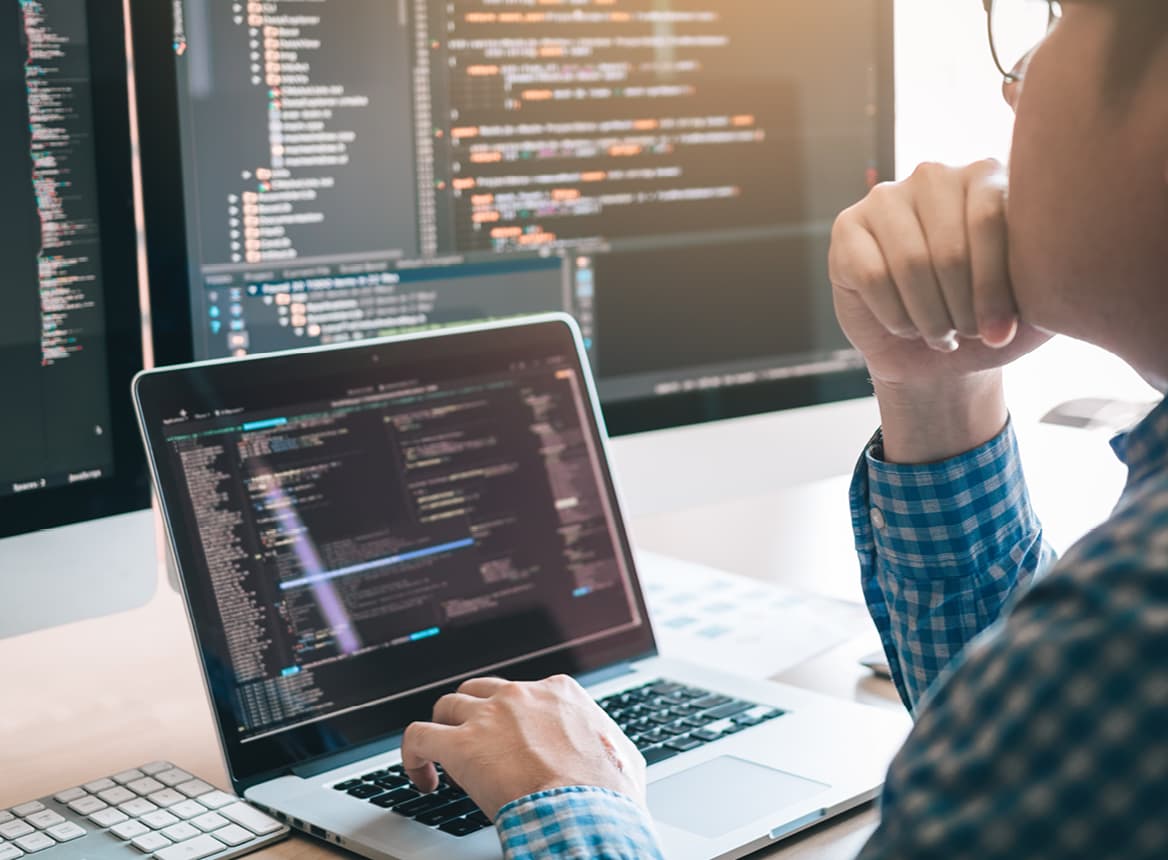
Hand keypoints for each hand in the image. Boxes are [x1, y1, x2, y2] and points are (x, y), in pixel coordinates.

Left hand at [401, 675, 647, 818]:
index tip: (510, 743)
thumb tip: (613, 754)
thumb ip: (607, 742)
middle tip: (474, 747)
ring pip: (446, 705)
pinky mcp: (461, 745)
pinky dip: (412, 754)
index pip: (521, 691)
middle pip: (479, 690)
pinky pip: (418, 735)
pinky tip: (422, 777)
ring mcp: (489, 716)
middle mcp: (520, 695)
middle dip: (471, 716)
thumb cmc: (608, 792)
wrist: (586, 811)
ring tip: (443, 761)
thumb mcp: (621, 754)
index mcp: (558, 692)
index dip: (510, 719)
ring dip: (442, 730)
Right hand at [829, 159, 1049, 388]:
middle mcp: (937, 175)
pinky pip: (872, 276)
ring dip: (929, 317)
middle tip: (969, 334)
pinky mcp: (847, 228)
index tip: (1001, 333)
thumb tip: (1050, 266)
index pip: (994, 219)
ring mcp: (886, 196)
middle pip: (951, 247)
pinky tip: (906, 327)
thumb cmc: (989, 321)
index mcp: (990, 176)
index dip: (995, 286)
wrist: (932, 353)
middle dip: (962, 307)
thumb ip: (1053, 273)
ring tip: (942, 334)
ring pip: (910, 264)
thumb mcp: (1035, 302)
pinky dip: (894, 316)